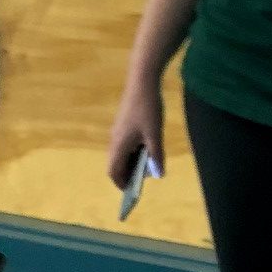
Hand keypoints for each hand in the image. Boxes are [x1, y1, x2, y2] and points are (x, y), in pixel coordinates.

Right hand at [107, 74, 165, 190]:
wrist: (142, 81)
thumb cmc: (148, 108)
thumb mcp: (155, 134)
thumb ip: (156, 155)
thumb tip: (159, 174)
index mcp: (120, 145)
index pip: (113, 171)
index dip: (120, 182)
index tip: (131, 190)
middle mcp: (115, 140)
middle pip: (116, 164)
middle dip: (127, 173)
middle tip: (142, 178)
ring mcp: (117, 131)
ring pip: (120, 153)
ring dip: (131, 161)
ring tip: (147, 163)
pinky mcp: (122, 124)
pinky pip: (124, 144)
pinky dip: (132, 151)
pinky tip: (146, 147)